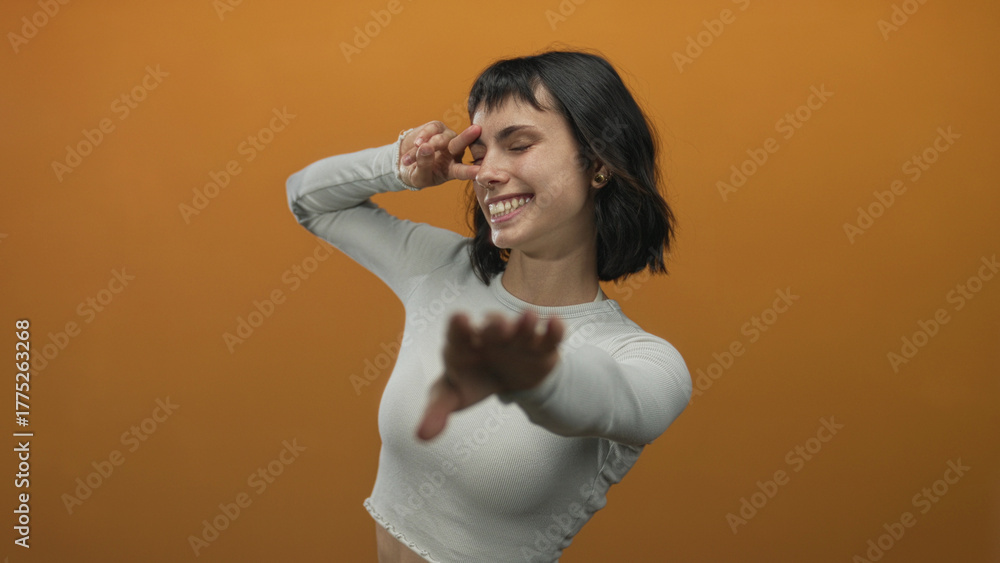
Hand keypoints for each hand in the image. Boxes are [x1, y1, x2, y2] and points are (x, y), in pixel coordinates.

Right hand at [398, 121, 480, 188]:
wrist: (405, 159)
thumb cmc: (417, 172)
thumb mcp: (419, 176)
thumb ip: (423, 165)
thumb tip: (425, 148)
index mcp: (452, 169)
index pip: (463, 171)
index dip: (470, 171)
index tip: (479, 172)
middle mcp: (454, 153)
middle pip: (459, 145)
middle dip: (466, 138)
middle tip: (476, 130)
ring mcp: (447, 138)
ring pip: (441, 138)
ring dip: (425, 147)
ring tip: (408, 159)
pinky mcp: (438, 127)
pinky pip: (432, 129)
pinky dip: (423, 136)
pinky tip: (415, 144)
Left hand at [416, 311, 563, 440]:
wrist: (509, 381)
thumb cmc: (473, 381)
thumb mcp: (453, 397)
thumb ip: (436, 412)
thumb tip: (421, 436)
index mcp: (464, 344)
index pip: (457, 331)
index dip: (458, 325)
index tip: (461, 320)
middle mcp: (491, 335)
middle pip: (492, 325)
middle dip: (496, 326)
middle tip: (501, 329)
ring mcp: (518, 338)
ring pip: (522, 325)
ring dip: (525, 322)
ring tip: (529, 319)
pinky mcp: (542, 347)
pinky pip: (550, 335)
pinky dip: (554, 331)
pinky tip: (555, 326)